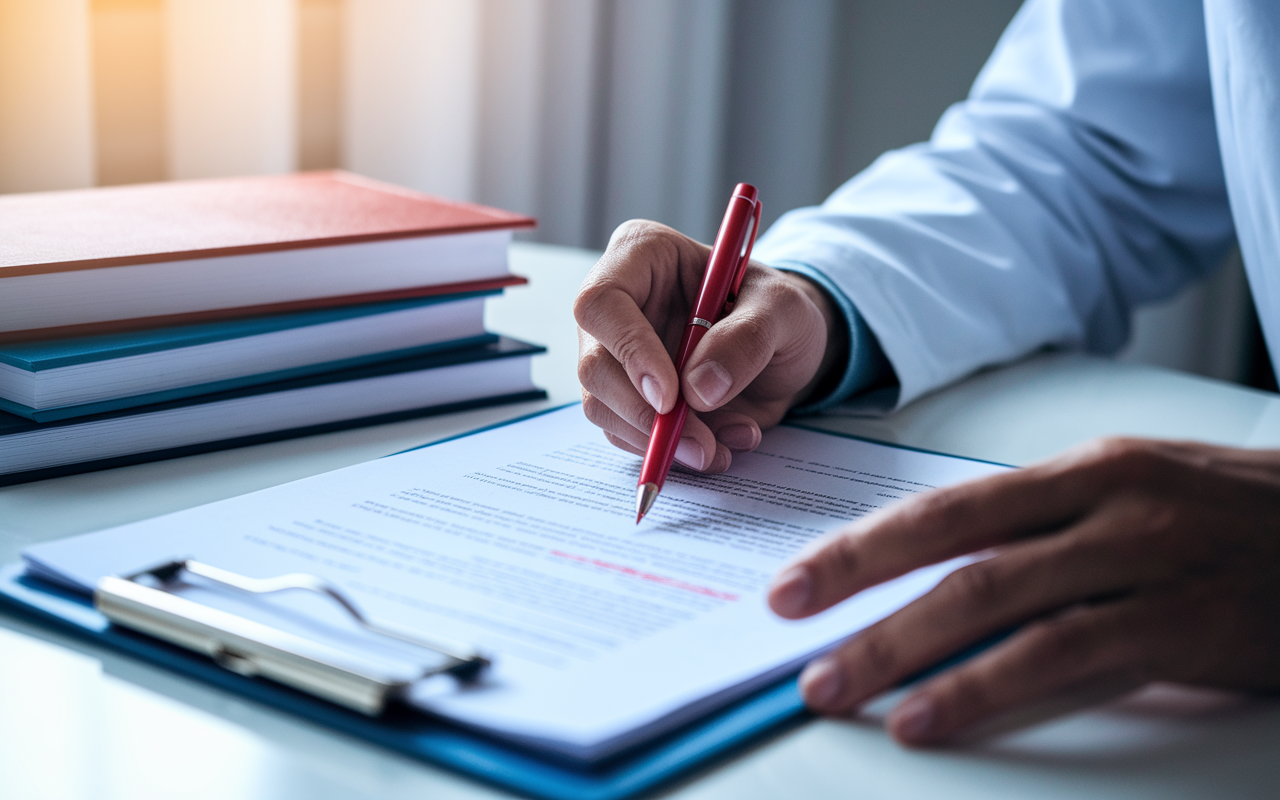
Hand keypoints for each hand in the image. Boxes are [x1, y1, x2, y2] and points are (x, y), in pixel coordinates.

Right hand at [574, 220, 844, 471]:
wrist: (784, 350)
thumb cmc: (777, 311)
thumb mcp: (784, 310)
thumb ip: (748, 338)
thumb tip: (699, 388)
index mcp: (643, 256)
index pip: (602, 301)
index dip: (629, 351)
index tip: (669, 396)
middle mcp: (618, 306)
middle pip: (594, 365)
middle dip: (644, 415)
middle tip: (700, 444)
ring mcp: (616, 354)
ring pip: (604, 408)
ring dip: (660, 442)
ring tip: (721, 447)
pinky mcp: (626, 397)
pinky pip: (628, 435)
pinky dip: (672, 452)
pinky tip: (721, 442)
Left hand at [768, 437, 1279, 744]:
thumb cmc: (1234, 523)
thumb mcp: (1136, 501)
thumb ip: (1044, 533)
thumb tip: (939, 580)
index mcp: (1084, 470)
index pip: (946, 507)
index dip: (862, 546)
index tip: (796, 581)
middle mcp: (1108, 503)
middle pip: (956, 549)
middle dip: (860, 591)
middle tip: (789, 630)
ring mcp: (1148, 559)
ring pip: (997, 602)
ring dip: (903, 648)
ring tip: (835, 685)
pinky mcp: (1185, 622)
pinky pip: (1065, 658)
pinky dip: (985, 689)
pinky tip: (928, 717)